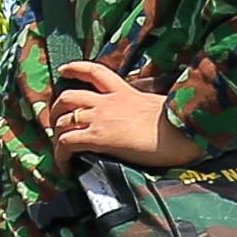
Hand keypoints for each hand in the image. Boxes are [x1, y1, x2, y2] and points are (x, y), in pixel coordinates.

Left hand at [45, 61, 200, 166]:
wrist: (180, 132)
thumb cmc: (178, 123)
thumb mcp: (158, 106)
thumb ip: (144, 108)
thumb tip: (148, 118)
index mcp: (123, 91)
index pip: (95, 71)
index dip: (75, 69)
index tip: (63, 70)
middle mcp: (107, 102)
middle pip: (68, 97)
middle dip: (57, 110)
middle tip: (57, 124)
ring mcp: (100, 118)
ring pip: (63, 120)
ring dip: (57, 135)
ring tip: (61, 150)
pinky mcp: (98, 138)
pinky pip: (67, 143)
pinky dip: (60, 156)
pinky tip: (65, 168)